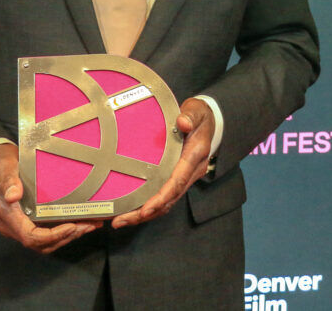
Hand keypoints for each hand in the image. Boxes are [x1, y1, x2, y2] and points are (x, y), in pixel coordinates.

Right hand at [0, 142, 101, 252]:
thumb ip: (9, 181)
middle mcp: (10, 225)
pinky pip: (43, 233)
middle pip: (40, 243)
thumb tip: (13, 196)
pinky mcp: (24, 222)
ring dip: (66, 236)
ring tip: (87, 225)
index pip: (30, 237)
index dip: (53, 235)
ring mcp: (16, 226)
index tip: (71, 226)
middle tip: (87, 226)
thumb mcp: (3, 167)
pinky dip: (61, 231)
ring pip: (43, 242)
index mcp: (5, 215)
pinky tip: (77, 222)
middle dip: (65, 237)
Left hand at [111, 97, 214, 228]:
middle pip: (168, 199)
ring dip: (144, 214)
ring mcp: (185, 177)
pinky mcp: (179, 178)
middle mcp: (191, 172)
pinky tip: (132, 210)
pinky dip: (149, 206)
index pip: (177, 182)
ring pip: (166, 202)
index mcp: (194, 157)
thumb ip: (190, 116)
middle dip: (145, 213)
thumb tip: (182, 122)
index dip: (160, 198)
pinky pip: (165, 197)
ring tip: (120, 221)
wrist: (210, 121)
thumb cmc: (199, 116)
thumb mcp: (196, 111)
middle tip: (120, 221)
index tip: (145, 210)